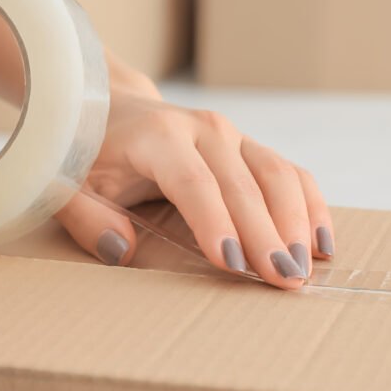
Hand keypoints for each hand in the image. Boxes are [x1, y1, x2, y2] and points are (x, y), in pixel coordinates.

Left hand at [55, 78, 334, 290]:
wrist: (111, 108)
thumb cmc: (90, 153)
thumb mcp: (68, 184)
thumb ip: (88, 218)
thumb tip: (122, 252)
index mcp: (158, 136)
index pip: (194, 183)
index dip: (215, 223)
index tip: (234, 265)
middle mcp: (204, 130)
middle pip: (244, 185)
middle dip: (267, 235)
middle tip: (284, 282)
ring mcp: (233, 137)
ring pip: (278, 176)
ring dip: (297, 223)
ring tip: (304, 270)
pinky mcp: (249, 148)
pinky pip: (290, 175)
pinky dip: (311, 207)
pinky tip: (322, 243)